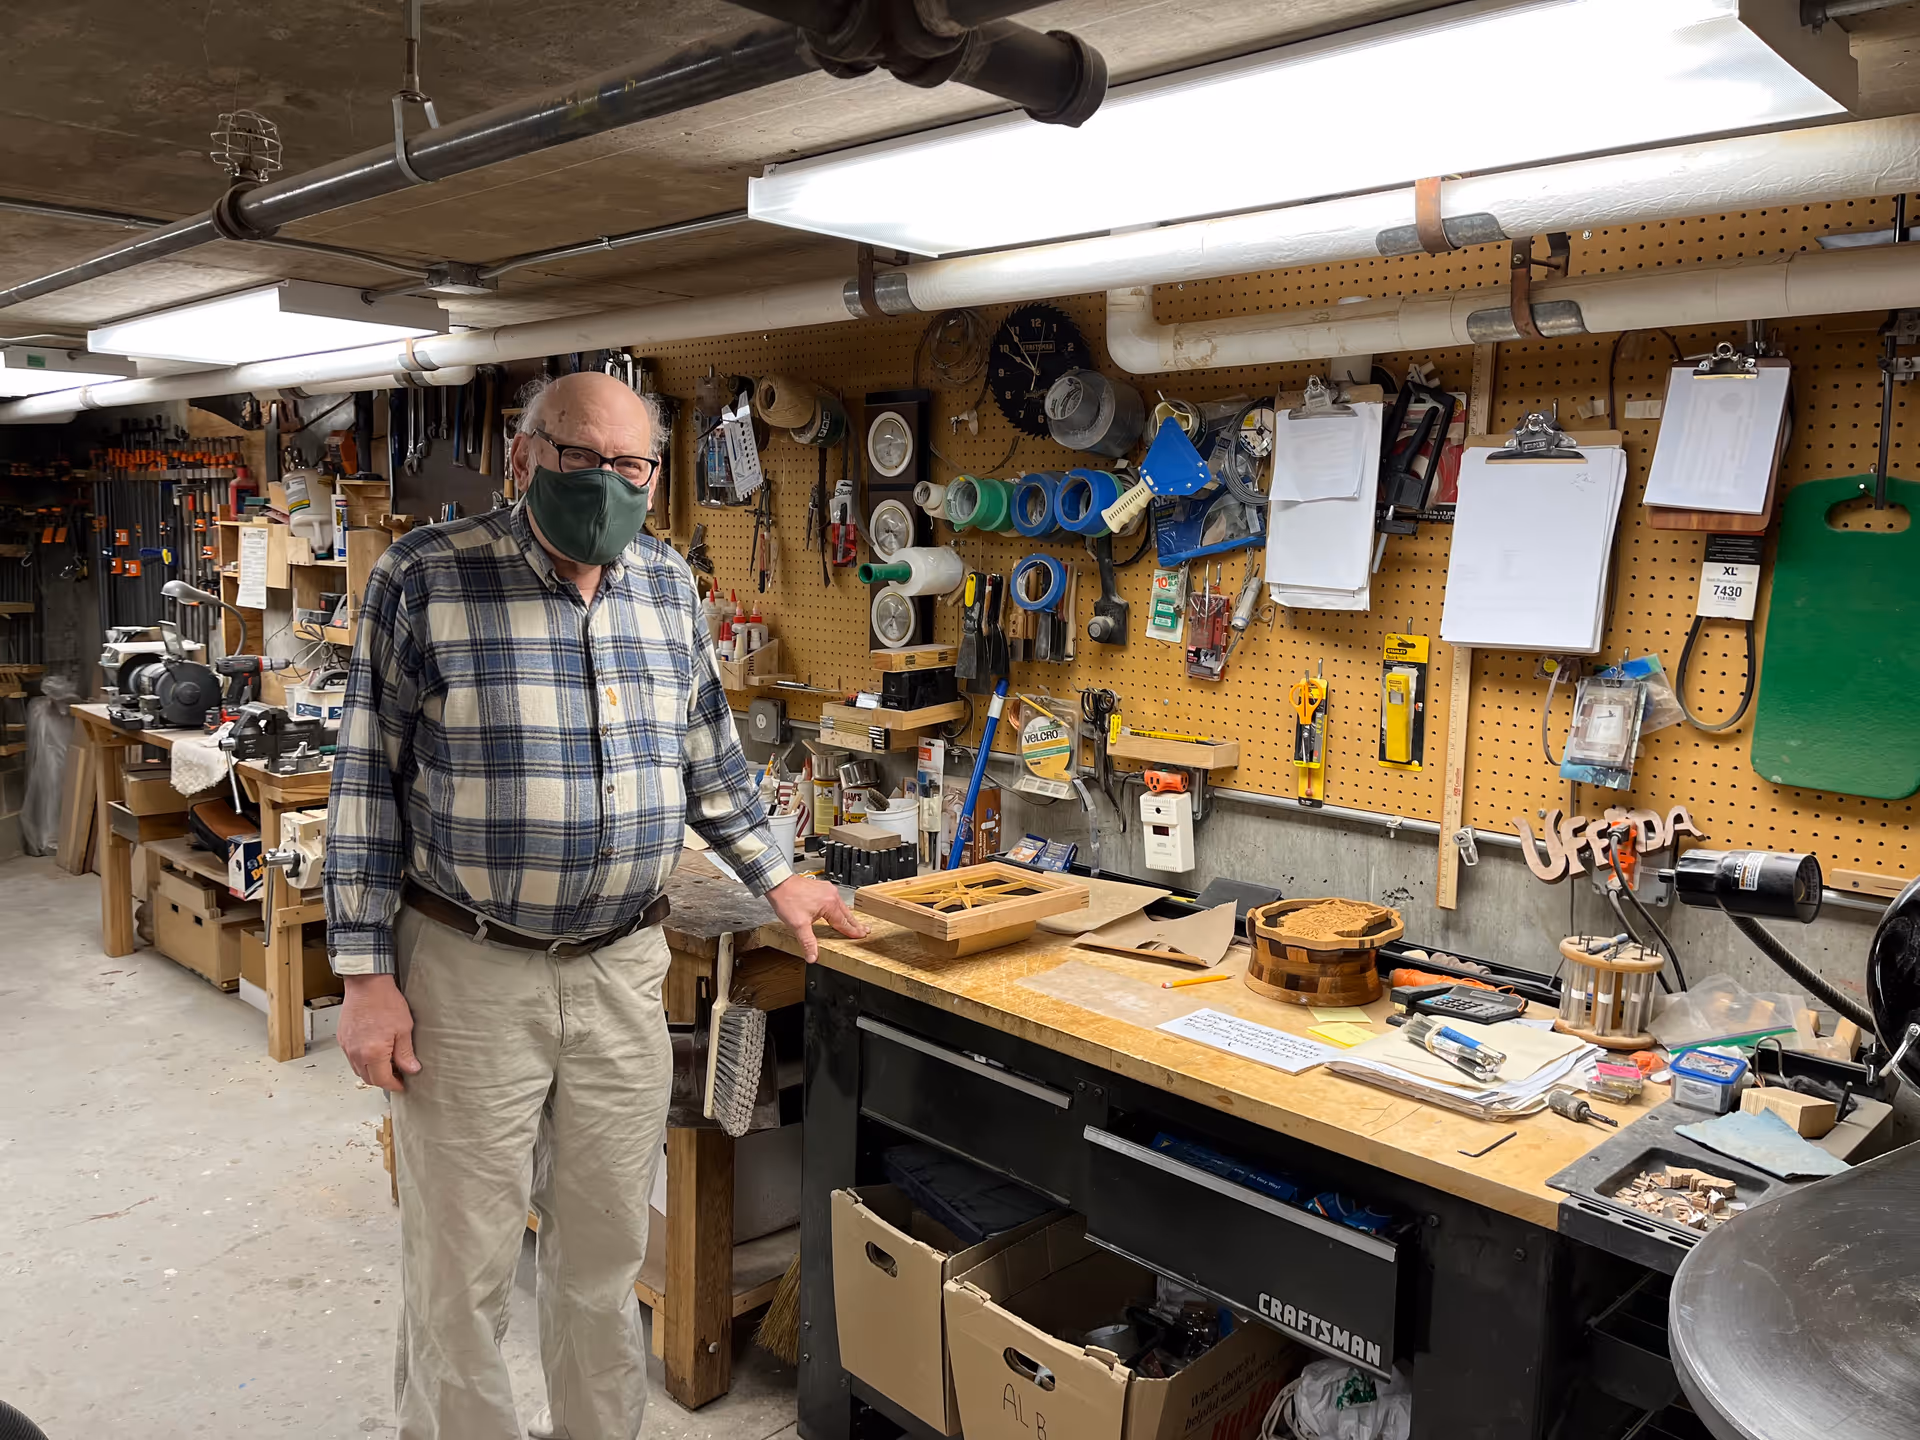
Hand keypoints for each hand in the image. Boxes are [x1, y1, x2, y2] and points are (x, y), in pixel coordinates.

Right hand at [338, 973, 421, 1091]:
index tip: (401, 1085)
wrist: (366, 984)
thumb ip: (405, 1053)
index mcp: (372, 1053)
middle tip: (397, 1075)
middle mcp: (356, 1053)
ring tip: (386, 1063)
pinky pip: (351, 1058)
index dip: (394, 1085)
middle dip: (382, 1080)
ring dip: (371, 1071)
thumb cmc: (385, 1002)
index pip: (382, 1080)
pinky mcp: (342, 1038)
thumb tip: (411, 1069)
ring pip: (357, 1069)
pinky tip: (373, 1052)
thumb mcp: (404, 1028)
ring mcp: (347, 1046)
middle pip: (367, 1078)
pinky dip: (362, 1061)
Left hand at [765, 873, 867, 962]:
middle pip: (847, 914)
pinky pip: (835, 901)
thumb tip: (813, 956)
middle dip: (856, 924)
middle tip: (865, 930)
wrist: (779, 883)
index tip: (861, 936)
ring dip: (848, 916)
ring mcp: (827, 890)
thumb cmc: (787, 899)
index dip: (852, 932)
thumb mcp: (798, 925)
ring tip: (855, 923)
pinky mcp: (822, 888)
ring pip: (842, 907)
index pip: (844, 923)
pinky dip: (840, 908)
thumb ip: (808, 942)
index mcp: (830, 904)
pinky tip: (839, 911)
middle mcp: (832, 895)